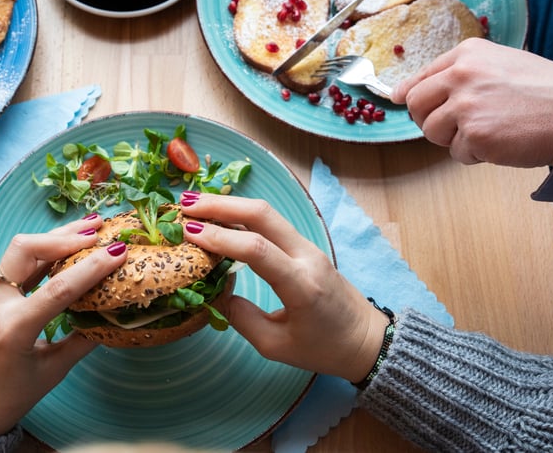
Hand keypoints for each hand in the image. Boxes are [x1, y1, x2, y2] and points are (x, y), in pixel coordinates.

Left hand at [0, 216, 126, 437]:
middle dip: (64, 236)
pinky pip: (17, 263)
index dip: (91, 268)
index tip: (118, 252)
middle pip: (26, 249)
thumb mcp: (52, 372)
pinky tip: (66, 245)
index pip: (58, 288)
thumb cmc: (6, 399)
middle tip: (99, 229)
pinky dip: (44, 250)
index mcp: (13, 328)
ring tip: (88, 226)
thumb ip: (83, 340)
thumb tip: (113, 313)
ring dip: (54, 237)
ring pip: (20, 250)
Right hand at [179, 194, 390, 383]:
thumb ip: (241, 319)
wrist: (367, 340)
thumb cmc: (324, 349)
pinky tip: (220, 215)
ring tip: (194, 204)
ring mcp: (308, 247)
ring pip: (267, 213)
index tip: (188, 232)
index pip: (257, 250)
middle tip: (185, 205)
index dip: (220, 238)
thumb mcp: (276, 346)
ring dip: (230, 204)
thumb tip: (212, 292)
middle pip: (262, 215)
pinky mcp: (305, 246)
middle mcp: (306, 257)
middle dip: (221, 206)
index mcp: (301, 285)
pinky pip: (271, 223)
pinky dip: (242, 215)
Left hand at [391, 39, 552, 165]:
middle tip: (456, 127)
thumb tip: (401, 94)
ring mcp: (466, 106)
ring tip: (490, 131)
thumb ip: (458, 74)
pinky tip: (504, 143)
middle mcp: (462, 75)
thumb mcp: (502, 65)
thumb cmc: (548, 92)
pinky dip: (477, 155)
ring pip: (432, 132)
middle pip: (415, 104)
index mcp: (468, 53)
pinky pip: (457, 154)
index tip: (401, 100)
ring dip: (455, 139)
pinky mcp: (475, 136)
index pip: (420, 76)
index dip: (409, 93)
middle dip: (429, 119)